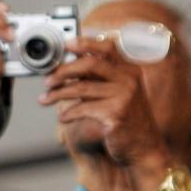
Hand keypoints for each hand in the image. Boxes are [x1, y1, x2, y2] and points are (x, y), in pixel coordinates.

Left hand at [39, 37, 167, 166]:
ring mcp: (124, 96)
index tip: (66, 45)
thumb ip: (96, 79)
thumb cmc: (126, 119)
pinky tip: (63, 118)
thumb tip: (66, 67)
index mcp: (129, 70)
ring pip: (82, 88)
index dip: (85, 43)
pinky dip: (69, 113)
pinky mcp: (116, 114)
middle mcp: (129, 80)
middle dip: (63, 70)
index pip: (107, 47)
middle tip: (47, 80)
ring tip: (45, 99)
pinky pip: (83, 108)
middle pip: (90, 64)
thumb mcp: (116, 93)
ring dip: (58, 94)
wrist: (144, 148)